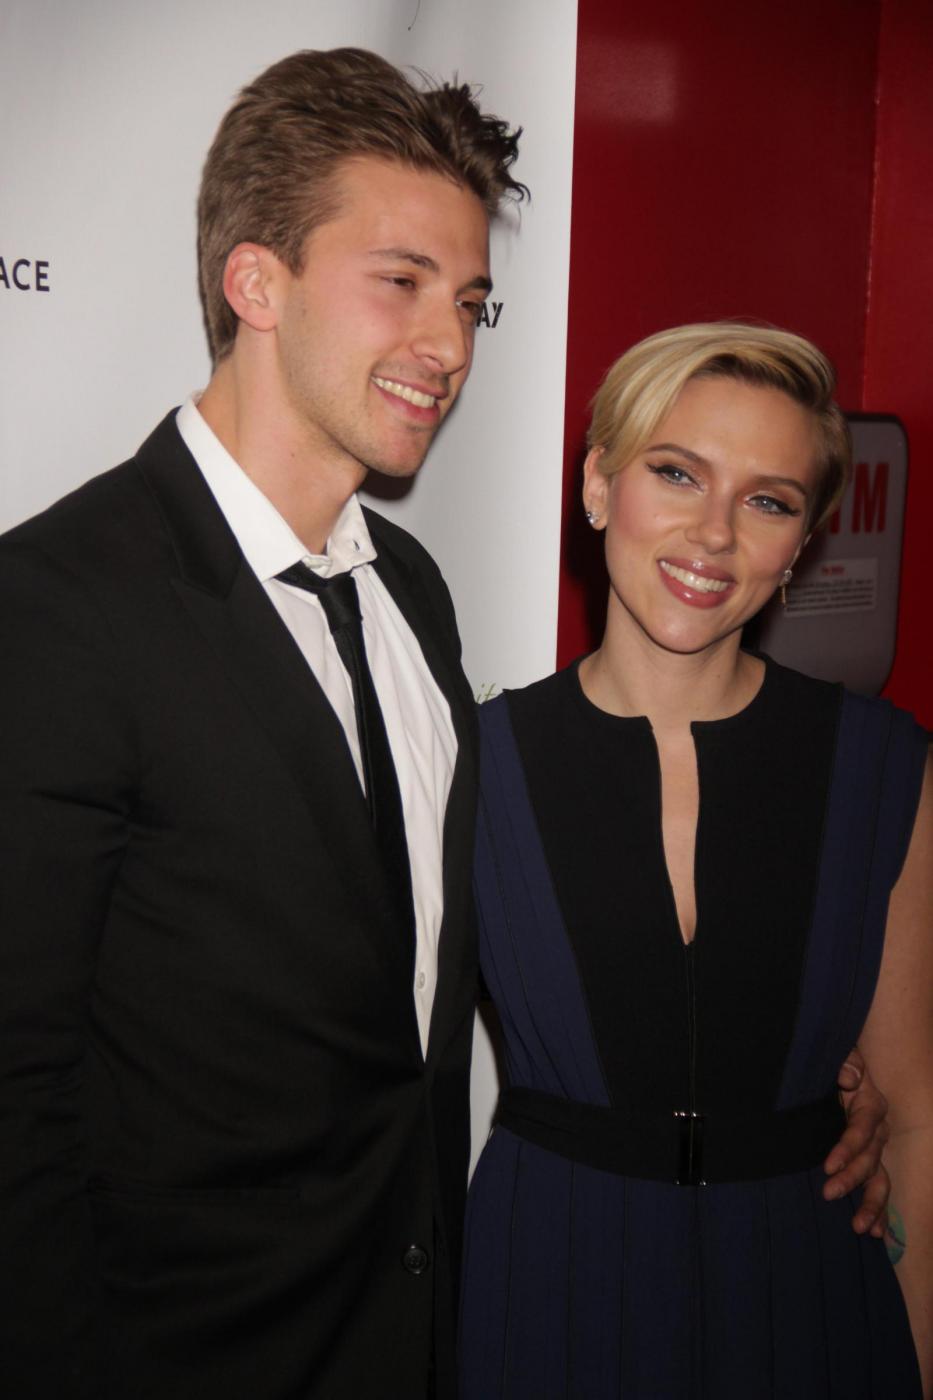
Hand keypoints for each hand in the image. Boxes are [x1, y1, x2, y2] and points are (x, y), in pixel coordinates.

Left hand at [822, 1047, 889, 1235]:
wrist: (841, 1068)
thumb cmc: (838, 1061)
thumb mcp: (843, 1055)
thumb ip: (847, 1063)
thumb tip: (848, 1078)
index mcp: (871, 1104)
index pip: (861, 1130)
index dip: (847, 1149)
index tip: (827, 1166)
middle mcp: (879, 1129)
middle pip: (871, 1159)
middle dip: (852, 1180)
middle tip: (828, 1194)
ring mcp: (877, 1147)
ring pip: (880, 1179)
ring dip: (872, 1205)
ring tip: (861, 1228)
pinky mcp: (871, 1158)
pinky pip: (879, 1186)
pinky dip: (880, 1210)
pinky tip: (876, 1232)